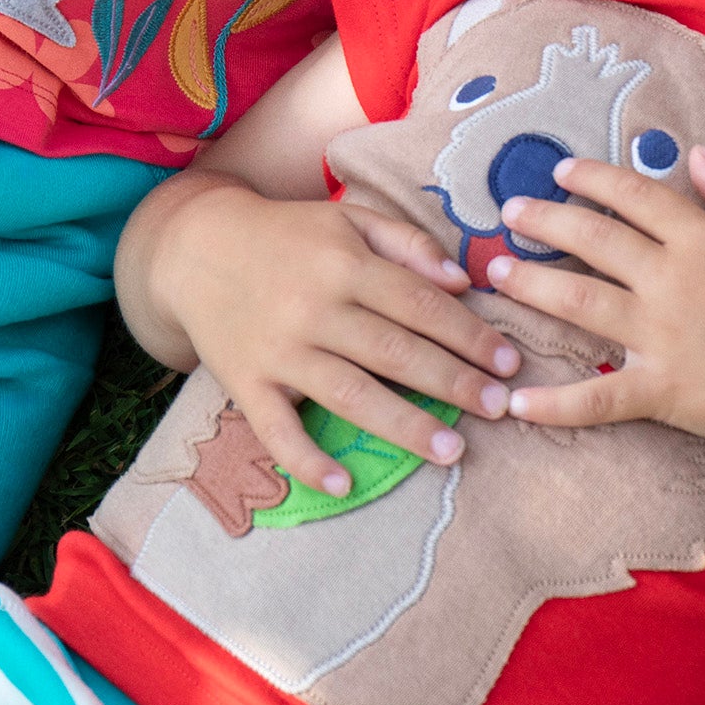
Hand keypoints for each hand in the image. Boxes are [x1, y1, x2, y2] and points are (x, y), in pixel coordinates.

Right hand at [150, 176, 521, 495]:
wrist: (196, 249)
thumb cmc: (289, 235)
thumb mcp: (348, 219)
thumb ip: (407, 242)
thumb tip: (461, 280)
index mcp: (346, 262)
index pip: (421, 303)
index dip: (469, 334)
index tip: (508, 361)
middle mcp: (316, 307)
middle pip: (395, 351)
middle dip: (453, 382)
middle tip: (498, 408)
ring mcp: (280, 350)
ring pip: (350, 394)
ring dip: (404, 425)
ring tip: (452, 451)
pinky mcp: (246, 384)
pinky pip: (278, 431)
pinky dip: (307, 460)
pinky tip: (343, 485)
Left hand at [491, 146, 704, 467]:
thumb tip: (696, 154)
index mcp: (700, 238)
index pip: (634, 195)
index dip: (592, 178)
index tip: (558, 170)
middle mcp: (671, 278)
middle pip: (593, 239)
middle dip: (545, 221)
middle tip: (507, 212)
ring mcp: (661, 334)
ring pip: (580, 302)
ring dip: (532, 286)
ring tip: (496, 275)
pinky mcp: (661, 389)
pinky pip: (598, 396)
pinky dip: (556, 404)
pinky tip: (517, 402)